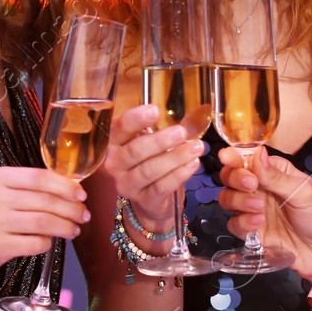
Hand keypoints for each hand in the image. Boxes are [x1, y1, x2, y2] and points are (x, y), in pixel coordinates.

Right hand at [0, 167, 88, 299]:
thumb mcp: (2, 194)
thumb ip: (30, 188)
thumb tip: (73, 190)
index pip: (39, 177)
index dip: (65, 186)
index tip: (81, 194)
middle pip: (45, 201)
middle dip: (71, 209)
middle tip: (83, 215)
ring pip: (43, 222)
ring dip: (65, 227)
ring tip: (74, 230)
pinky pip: (36, 243)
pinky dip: (48, 243)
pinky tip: (51, 242)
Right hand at [103, 104, 209, 232]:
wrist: (150, 199)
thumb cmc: (149, 162)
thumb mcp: (149, 143)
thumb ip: (158, 129)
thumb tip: (191, 117)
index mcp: (115, 143)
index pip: (120, 128)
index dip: (136, 119)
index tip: (155, 110)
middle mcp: (115, 165)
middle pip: (135, 150)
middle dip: (160, 140)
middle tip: (181, 132)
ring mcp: (127, 185)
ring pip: (149, 170)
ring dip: (175, 157)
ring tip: (196, 147)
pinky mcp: (144, 200)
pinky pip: (161, 187)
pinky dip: (179, 174)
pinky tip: (193, 164)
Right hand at [215, 147, 311, 293]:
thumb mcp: (304, 192)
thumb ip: (276, 177)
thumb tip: (257, 153)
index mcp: (275, 173)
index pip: (248, 159)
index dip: (235, 156)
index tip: (227, 157)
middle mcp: (261, 189)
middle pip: (232, 177)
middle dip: (235, 178)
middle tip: (250, 184)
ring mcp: (254, 211)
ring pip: (228, 199)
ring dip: (238, 200)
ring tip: (259, 207)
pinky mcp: (252, 232)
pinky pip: (234, 224)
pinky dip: (242, 222)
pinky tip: (260, 222)